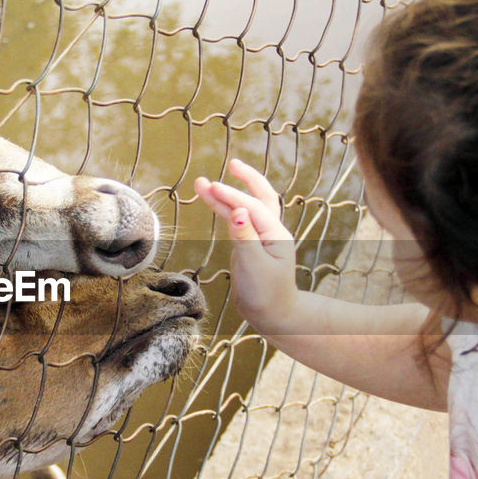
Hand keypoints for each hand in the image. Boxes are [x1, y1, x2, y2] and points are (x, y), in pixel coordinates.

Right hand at [194, 159, 297, 330]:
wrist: (272, 315)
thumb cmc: (266, 294)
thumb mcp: (254, 267)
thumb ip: (245, 238)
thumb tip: (238, 212)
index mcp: (276, 235)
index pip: (253, 207)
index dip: (232, 196)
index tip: (212, 187)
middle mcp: (270, 232)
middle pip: (260, 197)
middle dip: (245, 180)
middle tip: (232, 163)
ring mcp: (260, 237)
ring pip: (245, 208)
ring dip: (226, 195)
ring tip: (201, 183)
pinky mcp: (250, 245)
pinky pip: (237, 221)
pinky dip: (225, 209)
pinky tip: (213, 201)